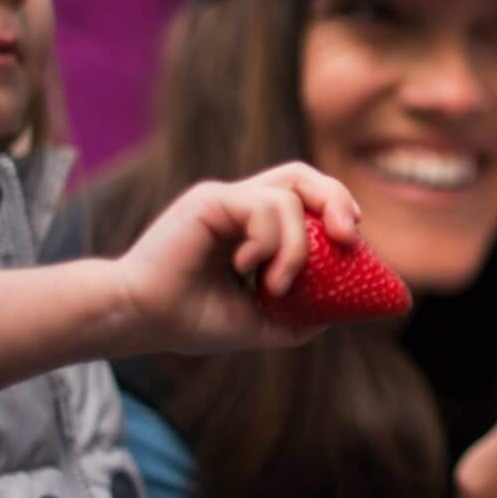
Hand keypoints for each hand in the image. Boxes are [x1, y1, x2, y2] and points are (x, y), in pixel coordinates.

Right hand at [111, 162, 361, 355]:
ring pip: (288, 197)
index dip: (335, 207)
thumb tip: (342, 310)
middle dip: (335, 199)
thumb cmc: (193, 321)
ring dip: (297, 247)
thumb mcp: (262, 322)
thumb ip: (302, 313)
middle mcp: (239, 206)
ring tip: (278, 286)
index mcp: (252, 227)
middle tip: (349, 236)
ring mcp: (224, 199)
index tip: (354, 236)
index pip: (305, 198)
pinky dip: (268, 241)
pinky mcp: (209, 200)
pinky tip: (246, 268)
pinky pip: (262, 207)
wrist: (142, 321)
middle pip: (302, 175)